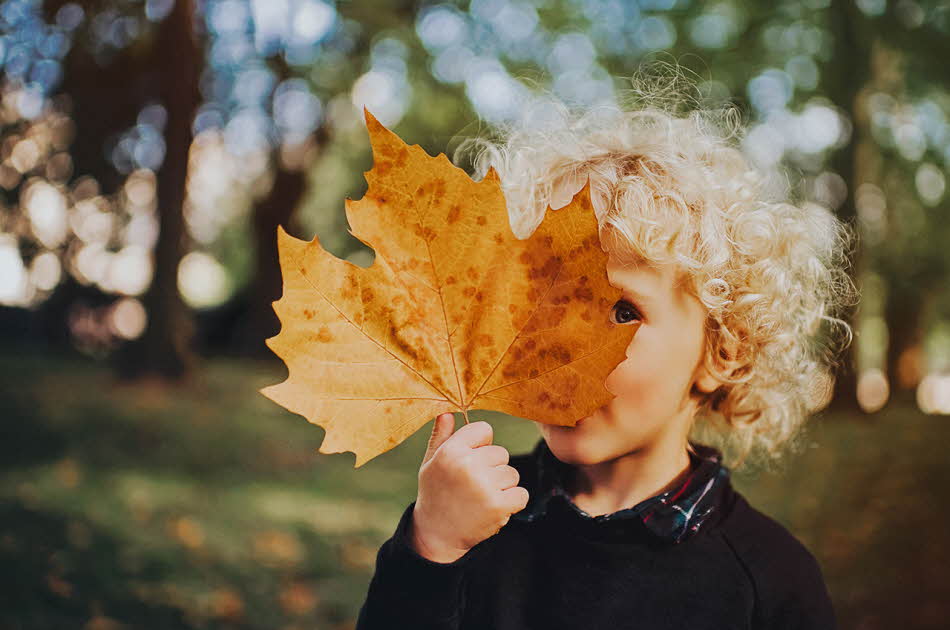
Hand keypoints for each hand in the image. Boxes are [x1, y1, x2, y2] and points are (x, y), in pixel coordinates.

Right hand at [409, 413, 529, 563]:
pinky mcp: (498, 506)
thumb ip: (442, 436)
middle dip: (492, 468)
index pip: (484, 429)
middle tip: (472, 486)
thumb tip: (449, 411)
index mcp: (451, 451)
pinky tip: (493, 508)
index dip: (480, 445)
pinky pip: (521, 494)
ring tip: (480, 498)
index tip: (469, 461)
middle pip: (501, 453)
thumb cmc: (435, 493)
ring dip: (502, 487)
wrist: (436, 535)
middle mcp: (467, 465)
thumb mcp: (431, 463)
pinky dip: (512, 503)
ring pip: (512, 474)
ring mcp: (484, 486)